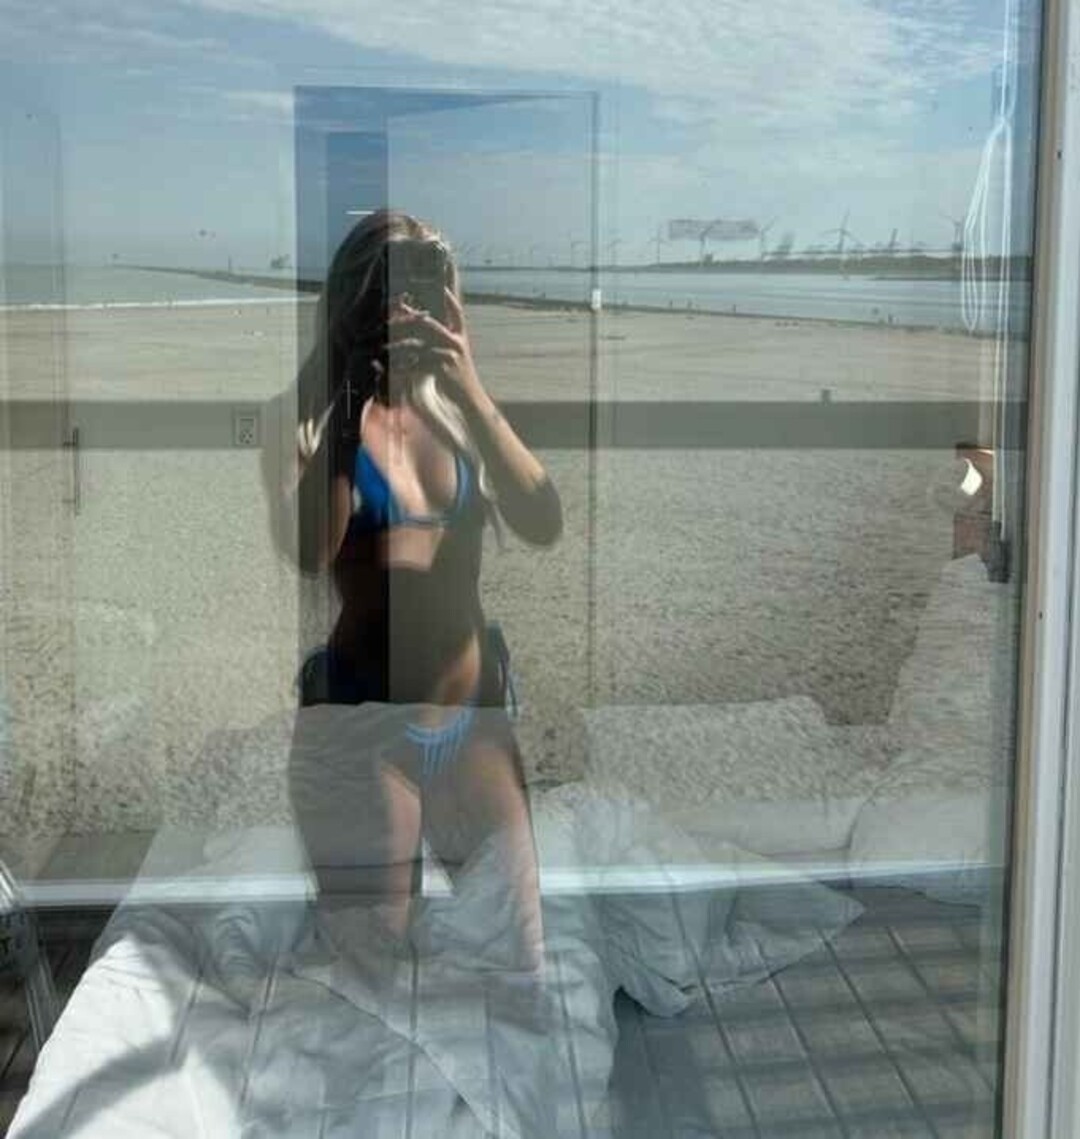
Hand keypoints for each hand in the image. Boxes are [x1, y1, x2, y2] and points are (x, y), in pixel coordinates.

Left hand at [387, 289, 482, 405]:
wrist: (469, 398)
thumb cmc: (458, 376)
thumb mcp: (456, 355)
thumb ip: (444, 340)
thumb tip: (425, 328)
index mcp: (460, 336)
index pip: (456, 312)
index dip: (448, 298)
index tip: (439, 287)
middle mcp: (456, 342)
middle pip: (427, 323)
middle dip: (407, 319)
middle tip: (390, 319)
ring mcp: (449, 354)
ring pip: (417, 344)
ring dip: (398, 346)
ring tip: (384, 348)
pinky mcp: (441, 368)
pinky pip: (416, 363)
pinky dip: (403, 366)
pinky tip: (393, 367)